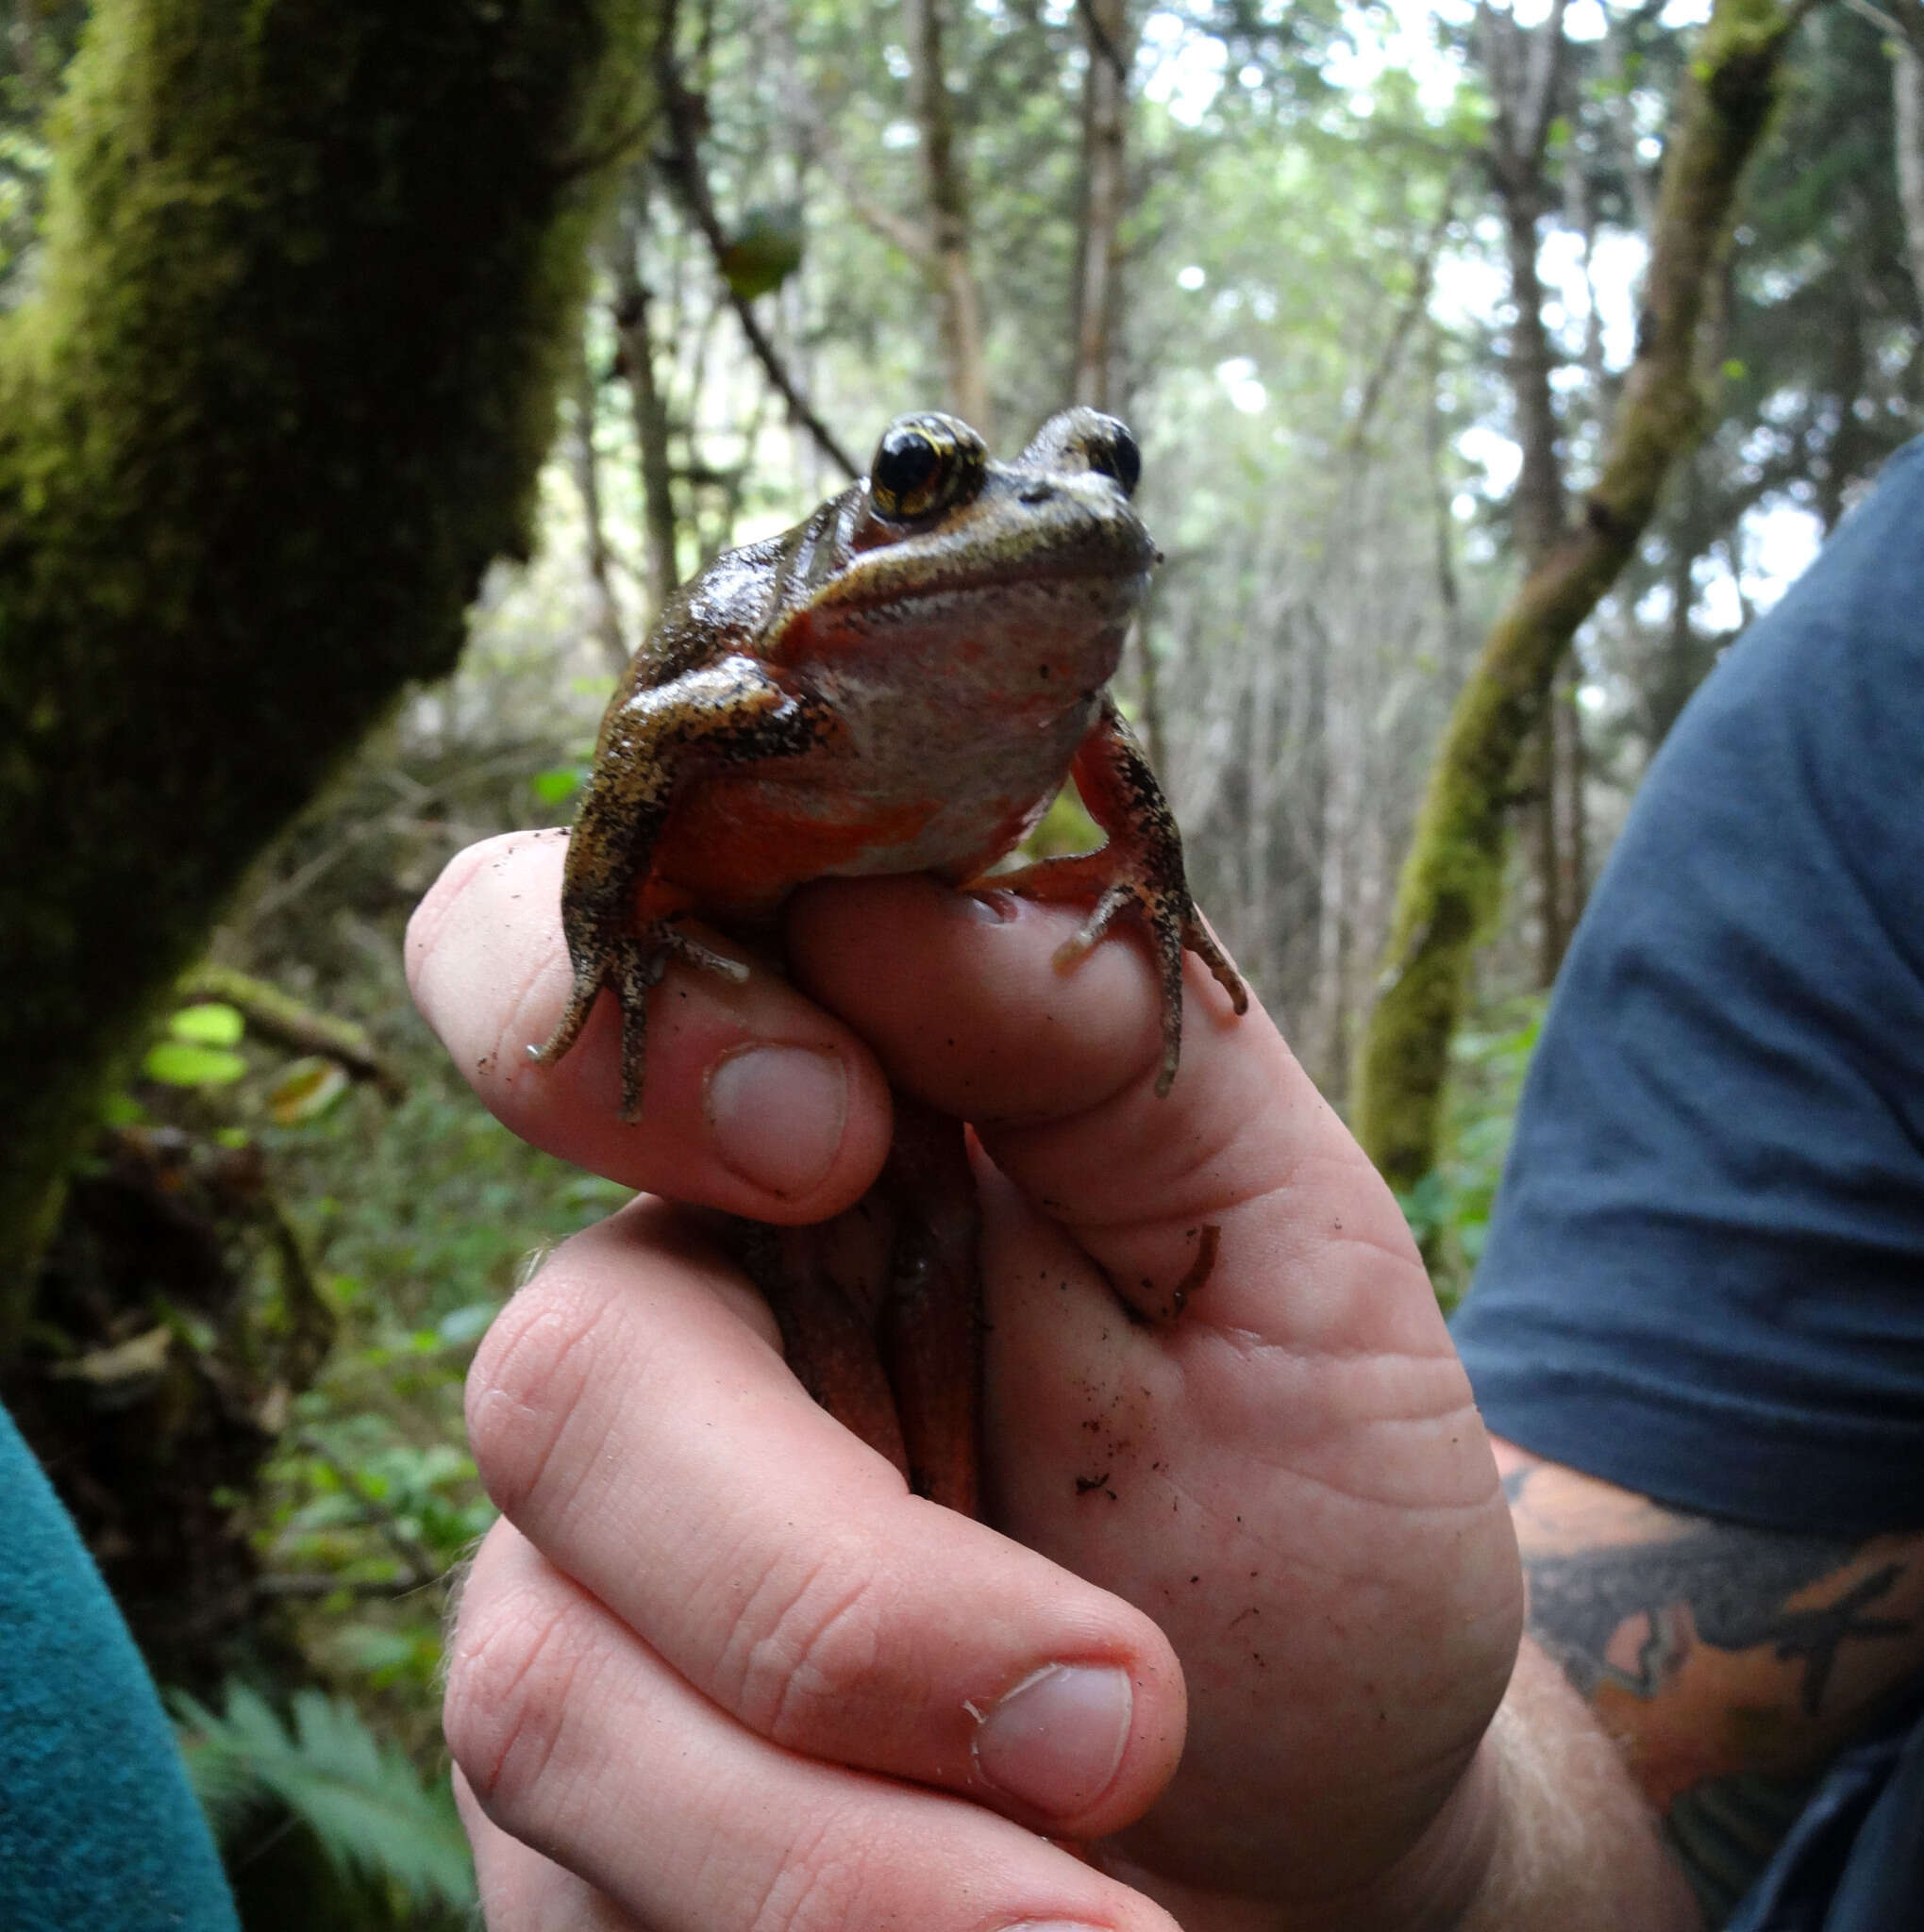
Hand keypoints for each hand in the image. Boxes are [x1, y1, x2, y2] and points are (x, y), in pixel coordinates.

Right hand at [407, 830, 1522, 1931]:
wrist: (1319, 1829)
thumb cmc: (1309, 1519)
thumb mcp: (1288, 1255)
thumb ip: (1110, 1048)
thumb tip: (900, 902)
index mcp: (808, 1154)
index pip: (551, 977)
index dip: (619, 1034)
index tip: (836, 1137)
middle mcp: (675, 1349)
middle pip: (557, 1377)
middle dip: (817, 1572)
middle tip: (1119, 1714)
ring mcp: (602, 1592)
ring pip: (546, 1679)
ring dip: (842, 1833)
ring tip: (1115, 1924)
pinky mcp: (591, 1820)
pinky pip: (574, 1888)